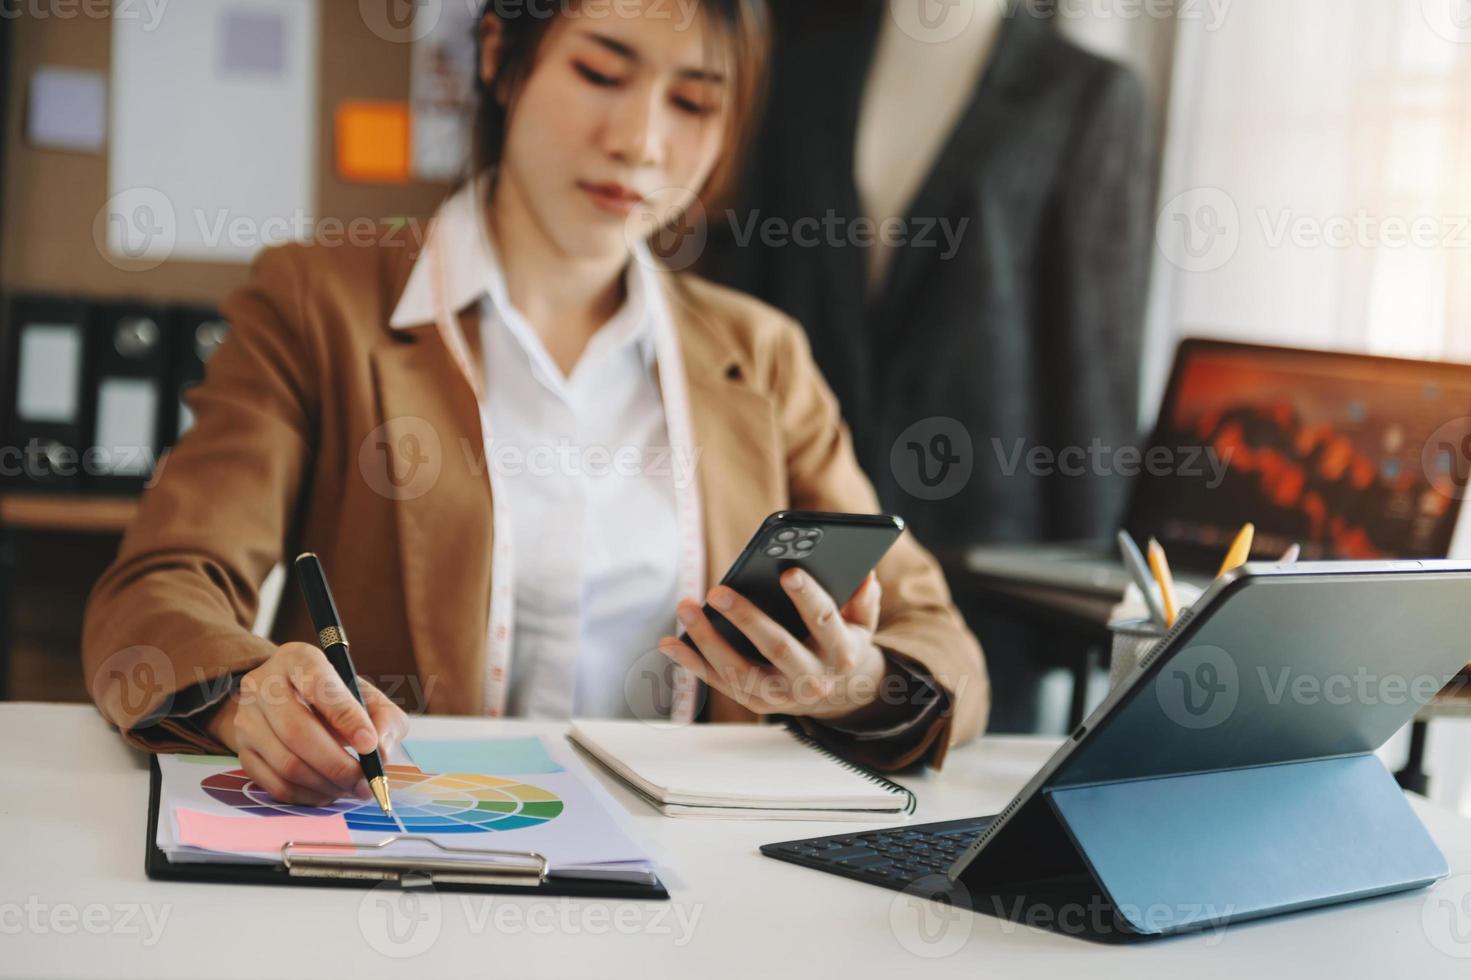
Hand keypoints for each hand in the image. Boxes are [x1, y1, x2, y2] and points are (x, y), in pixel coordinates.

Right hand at [202, 642, 409, 805]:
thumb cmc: (336, 698)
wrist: (289, 701)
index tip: (369, 745)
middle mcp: (263, 685)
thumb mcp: (366, 695)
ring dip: (326, 784)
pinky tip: (329, 791)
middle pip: (296, 731)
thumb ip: (384, 717)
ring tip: (352, 788)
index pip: (318, 686)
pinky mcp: (242, 751)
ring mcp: (247, 719)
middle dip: (337, 764)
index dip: (346, 718)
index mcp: (298, 659)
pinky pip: (275, 784)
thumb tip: (381, 753)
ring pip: (286, 763)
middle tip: (365, 780)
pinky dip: (308, 795)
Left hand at [658, 570, 888, 722]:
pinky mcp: (755, 702)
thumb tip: (862, 573)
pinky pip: (718, 682)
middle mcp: (810, 678)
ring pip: (740, 670)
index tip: (788, 571)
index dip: (807, 597)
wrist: (839, 696)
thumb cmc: (842, 645)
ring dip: (708, 640)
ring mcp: (780, 695)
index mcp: (840, 653)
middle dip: (747, 618)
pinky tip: (669, 642)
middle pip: (777, 647)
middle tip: (718, 591)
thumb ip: (863, 600)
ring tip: (687, 608)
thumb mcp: (862, 625)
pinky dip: (691, 664)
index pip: (824, 621)